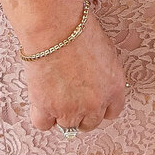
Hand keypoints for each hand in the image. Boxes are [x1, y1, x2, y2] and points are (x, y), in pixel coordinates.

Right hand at [19, 7, 127, 132]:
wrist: (55, 28)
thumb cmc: (78, 30)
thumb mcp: (105, 51)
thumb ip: (104, 74)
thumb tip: (97, 82)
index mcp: (114, 87)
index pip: (113, 112)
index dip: (100, 108)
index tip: (92, 104)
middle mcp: (96, 102)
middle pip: (90, 123)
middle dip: (81, 113)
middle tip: (70, 98)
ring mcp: (72, 108)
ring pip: (68, 126)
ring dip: (61, 114)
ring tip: (54, 94)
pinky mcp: (48, 108)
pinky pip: (44, 124)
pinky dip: (42, 115)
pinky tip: (41, 100)